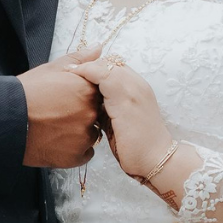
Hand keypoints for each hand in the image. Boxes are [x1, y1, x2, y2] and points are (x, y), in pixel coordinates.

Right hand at [18, 46, 102, 167]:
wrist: (6, 120)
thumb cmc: (26, 93)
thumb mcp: (52, 68)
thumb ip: (80, 58)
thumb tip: (99, 48)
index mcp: (87, 89)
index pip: (100, 93)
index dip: (84, 96)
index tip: (70, 98)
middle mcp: (90, 113)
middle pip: (95, 114)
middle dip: (82, 113)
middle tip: (59, 113)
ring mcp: (84, 136)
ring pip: (90, 134)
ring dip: (79, 132)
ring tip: (55, 127)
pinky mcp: (75, 156)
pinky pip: (84, 153)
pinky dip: (74, 149)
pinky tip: (56, 140)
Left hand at [64, 57, 172, 178]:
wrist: (156, 159)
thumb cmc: (135, 145)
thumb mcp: (118, 119)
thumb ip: (107, 106)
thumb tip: (88, 100)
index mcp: (137, 88)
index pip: (113, 67)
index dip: (95, 69)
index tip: (75, 74)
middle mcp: (137, 83)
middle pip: (108, 62)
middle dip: (88, 65)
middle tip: (66, 72)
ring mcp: (133, 89)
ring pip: (105, 65)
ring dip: (85, 68)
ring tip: (66, 74)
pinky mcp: (125, 97)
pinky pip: (103, 75)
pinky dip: (87, 74)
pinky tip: (73, 81)